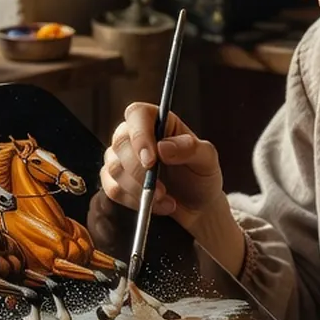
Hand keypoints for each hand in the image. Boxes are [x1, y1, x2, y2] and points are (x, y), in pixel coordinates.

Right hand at [102, 102, 224, 233]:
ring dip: (139, 189)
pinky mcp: (115, 180)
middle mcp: (135, 135)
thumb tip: (163, 147)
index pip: (137, 114)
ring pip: (114, 168)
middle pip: (120, 143)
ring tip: (165, 198)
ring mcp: (121, 158)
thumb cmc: (201, 176)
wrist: (197, 205)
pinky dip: (134, 201)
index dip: (139, 135)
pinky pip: (112, 189)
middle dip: (139, 171)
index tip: (151, 161)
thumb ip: (190, 149)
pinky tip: (155, 204)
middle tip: (162, 189)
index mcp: (158, 121)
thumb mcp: (207, 159)